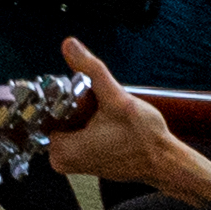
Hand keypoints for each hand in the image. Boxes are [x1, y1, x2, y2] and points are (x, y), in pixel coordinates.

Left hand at [39, 37, 210, 203]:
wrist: (165, 162)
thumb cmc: (144, 139)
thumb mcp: (116, 98)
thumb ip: (91, 70)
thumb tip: (70, 46)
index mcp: (61, 150)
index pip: (45, 111)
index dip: (62, 95)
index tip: (82, 92)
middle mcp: (62, 160)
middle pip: (56, 116)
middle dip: (76, 103)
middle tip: (99, 103)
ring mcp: (74, 162)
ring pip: (69, 123)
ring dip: (84, 112)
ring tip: (106, 113)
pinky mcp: (86, 160)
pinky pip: (79, 133)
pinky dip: (90, 123)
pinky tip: (108, 121)